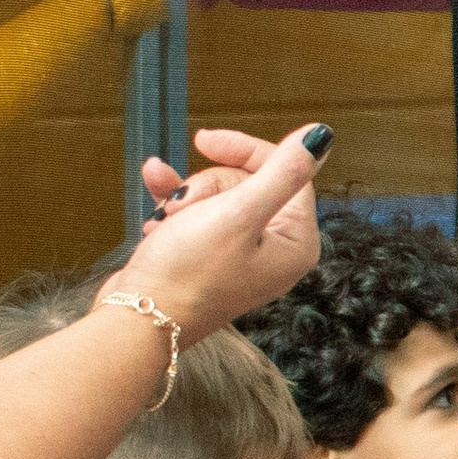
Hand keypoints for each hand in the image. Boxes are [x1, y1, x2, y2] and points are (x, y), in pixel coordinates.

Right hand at [117, 124, 329, 334]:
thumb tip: (320, 135)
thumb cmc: (189, 273)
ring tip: (164, 219)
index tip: (205, 141)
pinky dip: (174, 211)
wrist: (137, 323)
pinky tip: (152, 216)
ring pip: (217, 198)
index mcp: (296, 243)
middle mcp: (275, 251)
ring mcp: (241, 256)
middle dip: (207, 185)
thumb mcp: (240, 213)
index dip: (245, 151)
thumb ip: (283, 172)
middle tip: (181, 206)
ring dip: (185, 198)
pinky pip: (197, 217)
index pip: (286, 173)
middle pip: (248, 183)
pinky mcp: (209, 260)